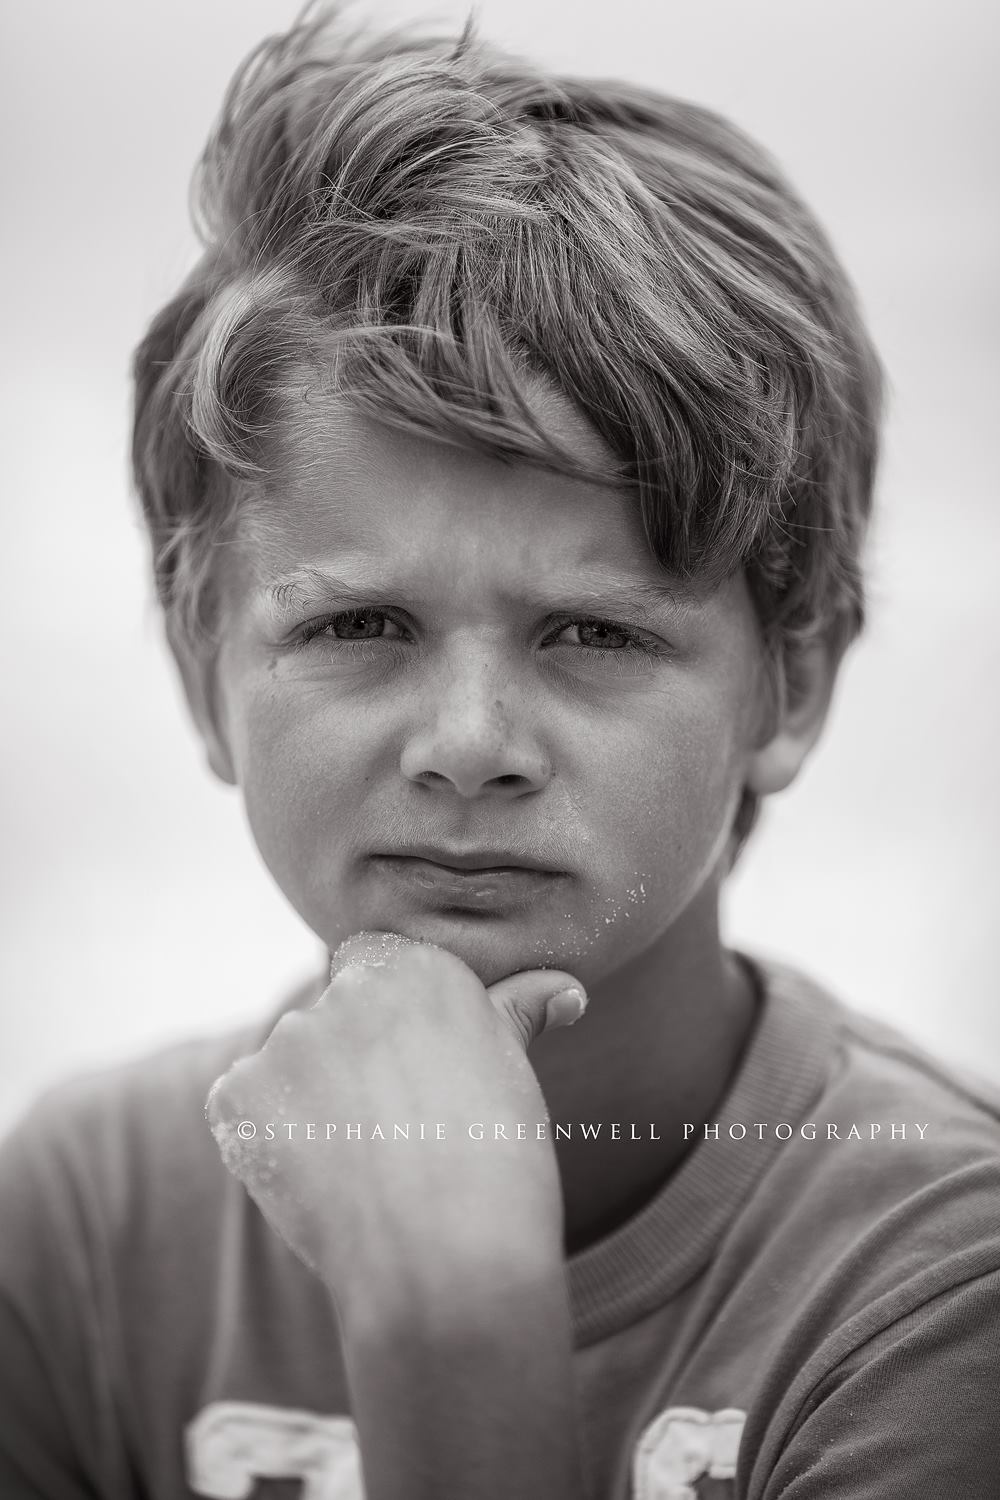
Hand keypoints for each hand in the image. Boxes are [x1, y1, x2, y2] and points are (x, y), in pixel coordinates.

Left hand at [206, 932, 586, 1310]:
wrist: (449, 1262)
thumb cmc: (499, 1167)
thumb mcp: (512, 1072)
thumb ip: (517, 1013)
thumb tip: (563, 992)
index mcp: (418, 966)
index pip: (377, 966)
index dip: (392, 1025)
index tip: (415, 1073)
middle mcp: (348, 988)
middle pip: (333, 1015)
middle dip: (351, 1061)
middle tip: (395, 1131)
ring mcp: (287, 1039)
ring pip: (290, 1064)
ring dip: (310, 1103)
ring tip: (364, 1167)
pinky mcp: (238, 1092)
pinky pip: (246, 1107)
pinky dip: (269, 1141)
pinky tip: (319, 1181)